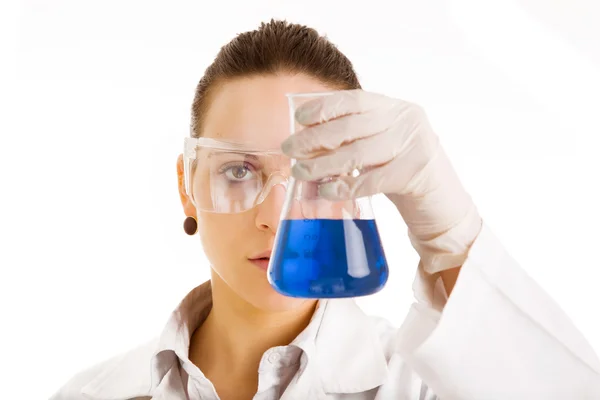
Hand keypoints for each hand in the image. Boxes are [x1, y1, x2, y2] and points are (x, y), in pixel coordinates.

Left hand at [281, 90, 481, 274]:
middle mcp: (407, 120)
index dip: (324, 107)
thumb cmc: (403, 173)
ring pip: (358, 153)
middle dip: (315, 138)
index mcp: (396, 108)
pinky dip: (346, 186)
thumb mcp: (381, 146)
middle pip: (351, 126)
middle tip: (290, 149)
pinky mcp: (416, 173)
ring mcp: (414, 145)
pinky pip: (372, 180)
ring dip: (323, 164)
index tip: (300, 119)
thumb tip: (306, 140)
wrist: (442, 204)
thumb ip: (354, 138)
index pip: (354, 100)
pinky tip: (326, 190)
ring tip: (300, 172)